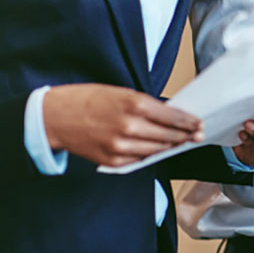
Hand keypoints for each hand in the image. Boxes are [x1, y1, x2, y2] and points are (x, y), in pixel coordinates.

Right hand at [44, 83, 202, 167]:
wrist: (55, 117)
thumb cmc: (87, 100)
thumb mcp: (121, 92)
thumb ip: (145, 105)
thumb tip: (169, 115)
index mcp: (134, 104)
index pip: (172, 117)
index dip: (189, 122)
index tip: (198, 123)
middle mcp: (130, 126)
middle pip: (168, 135)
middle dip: (185, 135)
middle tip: (196, 135)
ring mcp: (121, 146)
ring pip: (156, 150)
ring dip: (170, 146)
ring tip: (180, 142)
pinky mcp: (112, 160)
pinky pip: (139, 160)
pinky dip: (149, 155)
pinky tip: (156, 150)